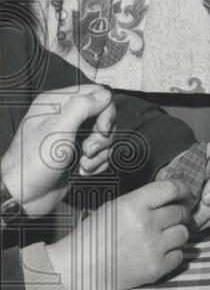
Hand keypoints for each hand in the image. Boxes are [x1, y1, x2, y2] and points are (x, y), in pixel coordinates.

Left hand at [1, 85, 112, 215]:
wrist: (24, 196)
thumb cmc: (34, 162)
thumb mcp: (58, 130)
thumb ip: (82, 107)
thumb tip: (105, 95)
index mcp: (57, 103)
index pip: (96, 94)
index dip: (105, 111)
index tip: (101, 129)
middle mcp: (65, 116)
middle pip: (104, 115)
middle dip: (102, 136)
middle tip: (89, 150)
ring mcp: (73, 135)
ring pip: (105, 135)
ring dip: (100, 153)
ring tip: (84, 164)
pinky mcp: (78, 153)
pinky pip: (102, 152)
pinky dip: (98, 163)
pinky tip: (84, 170)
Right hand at [47, 179, 191, 289]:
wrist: (77, 268)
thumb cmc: (94, 235)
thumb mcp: (115, 207)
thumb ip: (144, 200)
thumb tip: (172, 197)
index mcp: (134, 205)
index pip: (172, 189)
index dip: (183, 190)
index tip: (185, 194)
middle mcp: (146, 224)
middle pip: (180, 212)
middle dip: (180, 213)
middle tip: (174, 217)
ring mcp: (153, 247)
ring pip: (183, 233)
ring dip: (177, 233)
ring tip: (164, 236)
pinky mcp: (155, 268)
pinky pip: (179, 256)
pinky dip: (173, 254)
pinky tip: (160, 252)